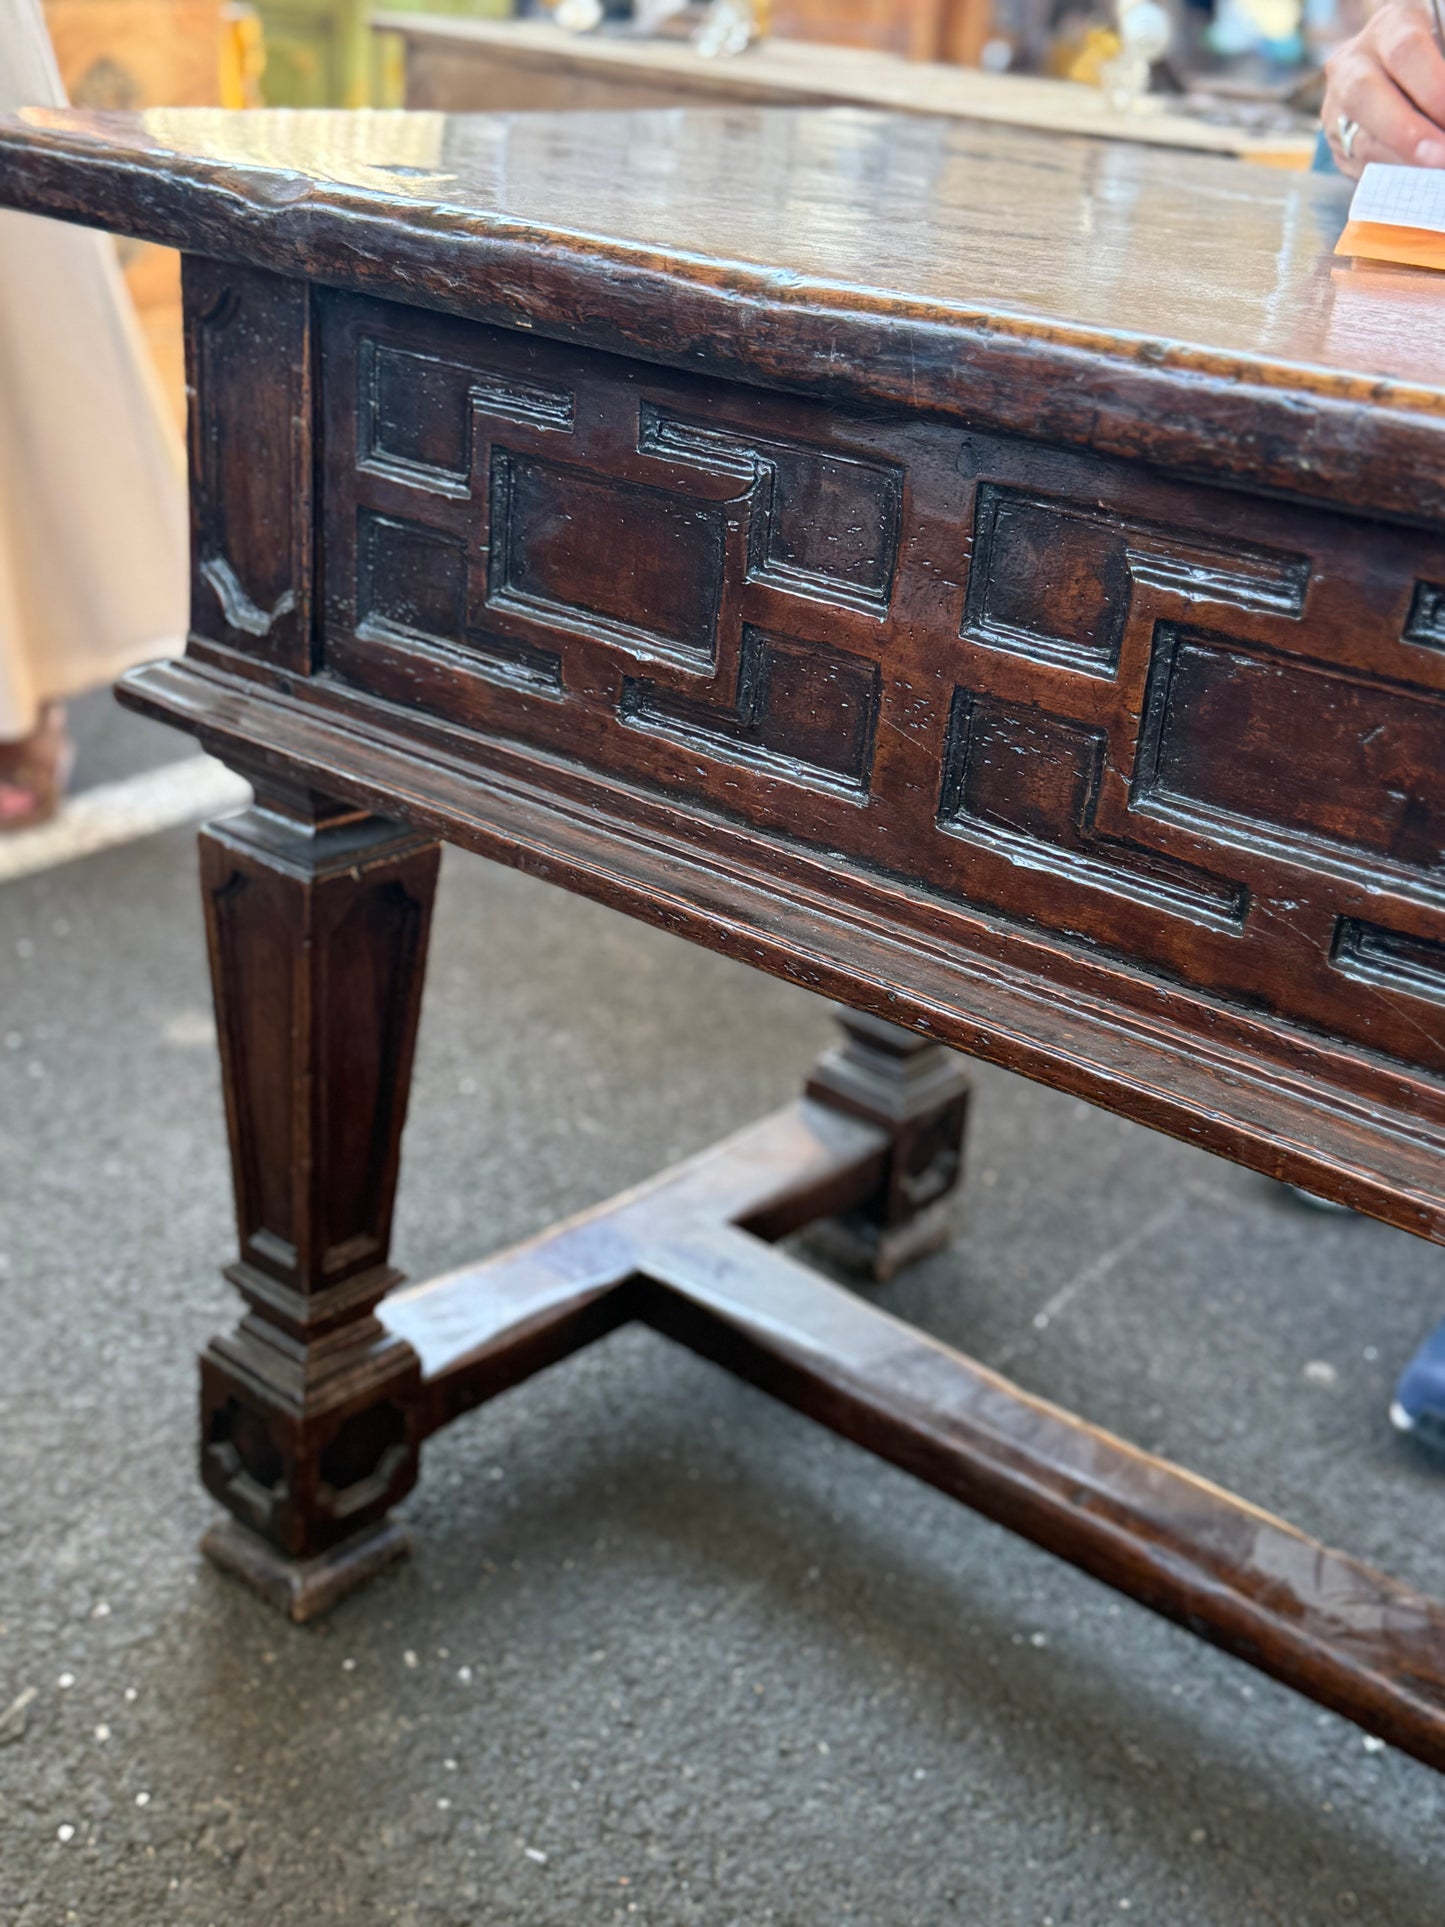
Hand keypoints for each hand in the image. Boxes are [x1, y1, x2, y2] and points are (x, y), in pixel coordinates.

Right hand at [1322, 0, 1444, 177]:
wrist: (1402, 71)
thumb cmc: (1438, 56)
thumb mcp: (1443, 50)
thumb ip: (1441, 82)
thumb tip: (1444, 124)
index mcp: (1390, 25)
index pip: (1406, 52)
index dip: (1434, 88)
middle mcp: (1353, 61)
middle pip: (1364, 95)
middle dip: (1408, 133)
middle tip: (1443, 160)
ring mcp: (1336, 103)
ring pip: (1359, 139)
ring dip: (1403, 163)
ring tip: (1436, 174)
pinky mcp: (1335, 140)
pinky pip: (1359, 166)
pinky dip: (1392, 178)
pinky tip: (1419, 180)